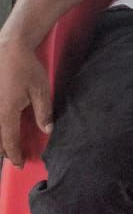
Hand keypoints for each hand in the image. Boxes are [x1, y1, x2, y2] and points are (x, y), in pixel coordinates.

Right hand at [0, 38, 51, 166]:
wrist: (9, 49)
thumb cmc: (26, 68)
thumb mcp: (41, 90)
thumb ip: (44, 112)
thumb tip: (47, 131)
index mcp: (6, 113)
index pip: (9, 141)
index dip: (15, 154)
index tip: (20, 164)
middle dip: (3, 150)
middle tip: (12, 157)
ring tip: (5, 146)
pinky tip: (3, 126)